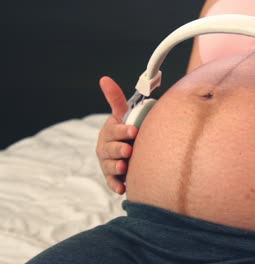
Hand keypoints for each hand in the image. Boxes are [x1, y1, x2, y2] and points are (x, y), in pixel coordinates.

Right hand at [96, 77, 137, 193]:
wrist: (130, 150)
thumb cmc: (127, 130)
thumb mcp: (123, 115)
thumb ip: (115, 99)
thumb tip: (104, 79)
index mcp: (109, 131)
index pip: (112, 130)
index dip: (122, 131)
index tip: (134, 130)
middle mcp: (106, 147)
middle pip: (109, 149)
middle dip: (118, 149)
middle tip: (129, 150)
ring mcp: (108, 163)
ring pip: (109, 166)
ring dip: (116, 167)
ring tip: (125, 167)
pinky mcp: (113, 177)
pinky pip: (112, 183)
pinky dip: (116, 185)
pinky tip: (123, 189)